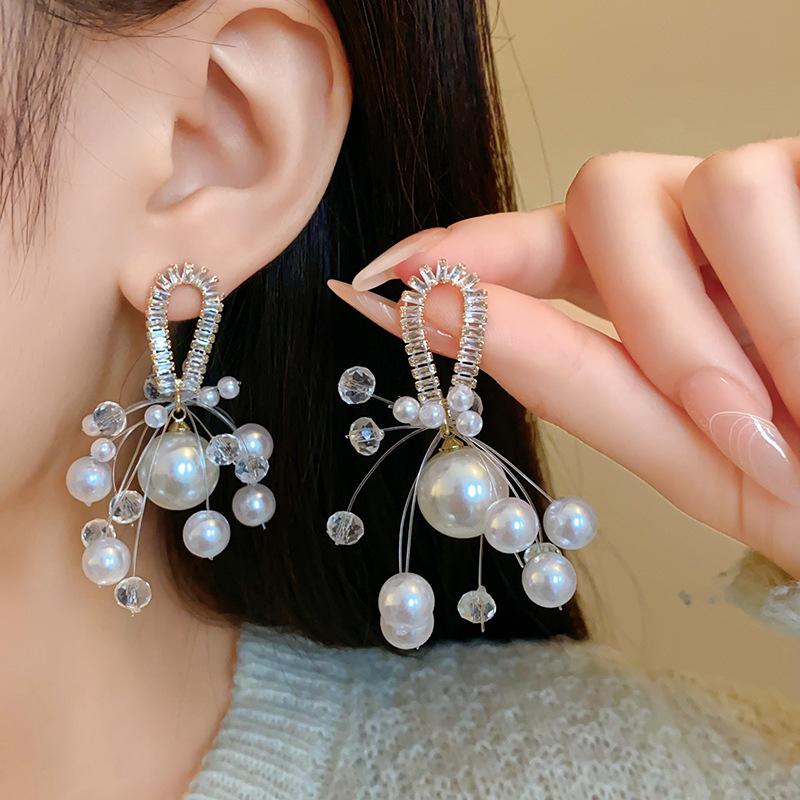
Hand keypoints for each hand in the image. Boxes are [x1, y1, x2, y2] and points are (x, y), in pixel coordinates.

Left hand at [329, 140, 799, 578]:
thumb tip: (438, 306)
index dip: (459, 252)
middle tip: (729, 424)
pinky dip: (796, 305)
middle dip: (656, 317)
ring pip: (705, 188)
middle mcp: (696, 235)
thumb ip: (577, 379)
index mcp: (649, 300)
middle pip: (604, 194)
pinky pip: (774, 190)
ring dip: (740, 326)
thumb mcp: (697, 455)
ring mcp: (770, 192)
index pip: (531, 251)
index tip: (380, 276)